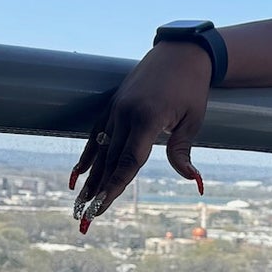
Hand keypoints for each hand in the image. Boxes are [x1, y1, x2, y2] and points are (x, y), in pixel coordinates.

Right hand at [69, 44, 212, 232]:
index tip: (103, 206)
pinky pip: (97, 134)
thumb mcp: (193, 120)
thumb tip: (193, 180)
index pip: (128, 161)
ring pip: (101, 151)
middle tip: (84, 218)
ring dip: (90, 179)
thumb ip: (182, 151)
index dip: (115, 185)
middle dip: (97, 192)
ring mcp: (116, 109)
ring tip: (79, 203)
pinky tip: (78, 174)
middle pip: (110, 161)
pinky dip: (88, 156)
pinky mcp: (113, 105)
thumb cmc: (192, 87)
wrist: (180, 53)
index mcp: (146, 119)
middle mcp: (125, 115)